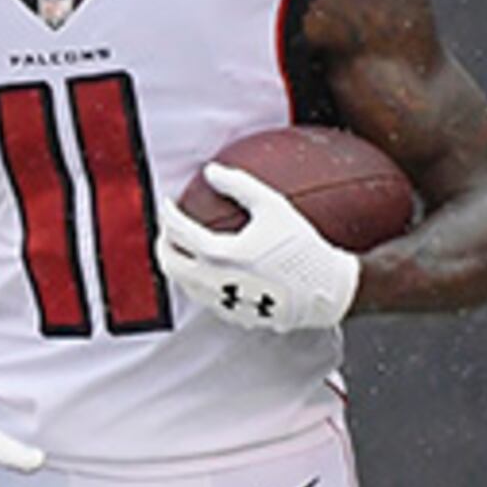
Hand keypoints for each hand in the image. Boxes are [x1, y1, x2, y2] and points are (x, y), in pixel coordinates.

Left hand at [156, 163, 360, 332]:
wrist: (324, 290)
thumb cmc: (301, 245)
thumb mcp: (273, 205)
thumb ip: (238, 184)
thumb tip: (210, 171)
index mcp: (218, 254)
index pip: (177, 231)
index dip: (167, 213)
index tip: (168, 203)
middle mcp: (213, 282)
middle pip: (168, 263)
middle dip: (162, 243)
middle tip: (166, 230)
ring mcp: (222, 303)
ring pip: (183, 284)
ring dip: (176, 264)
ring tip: (183, 248)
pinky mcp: (233, 316)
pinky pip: (203, 298)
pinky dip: (196, 281)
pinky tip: (208, 270)